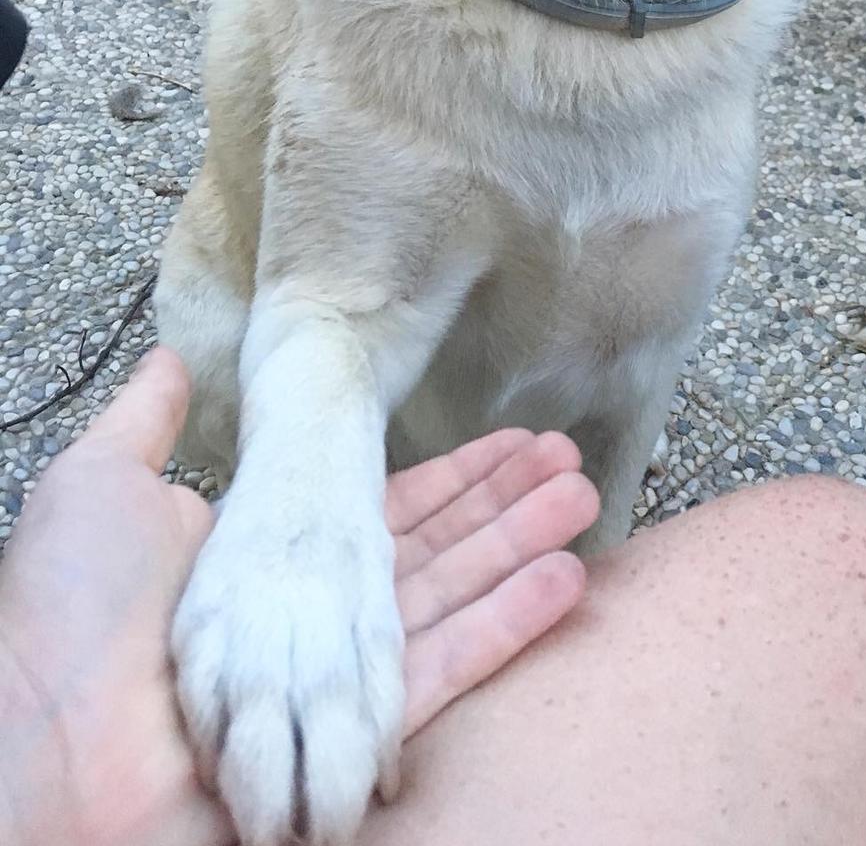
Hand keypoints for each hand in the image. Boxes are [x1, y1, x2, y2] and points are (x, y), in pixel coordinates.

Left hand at [0, 347, 597, 845]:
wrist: (52, 741)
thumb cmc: (70, 615)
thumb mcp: (97, 488)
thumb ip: (147, 423)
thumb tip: (169, 354)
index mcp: (269, 569)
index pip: (386, 514)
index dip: (455, 476)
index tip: (514, 438)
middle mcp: (311, 623)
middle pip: (435, 553)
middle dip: (506, 506)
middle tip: (570, 462)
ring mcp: (335, 682)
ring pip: (454, 600)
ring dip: (522, 549)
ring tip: (583, 500)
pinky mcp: (351, 738)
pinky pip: (447, 673)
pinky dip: (509, 625)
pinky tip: (563, 578)